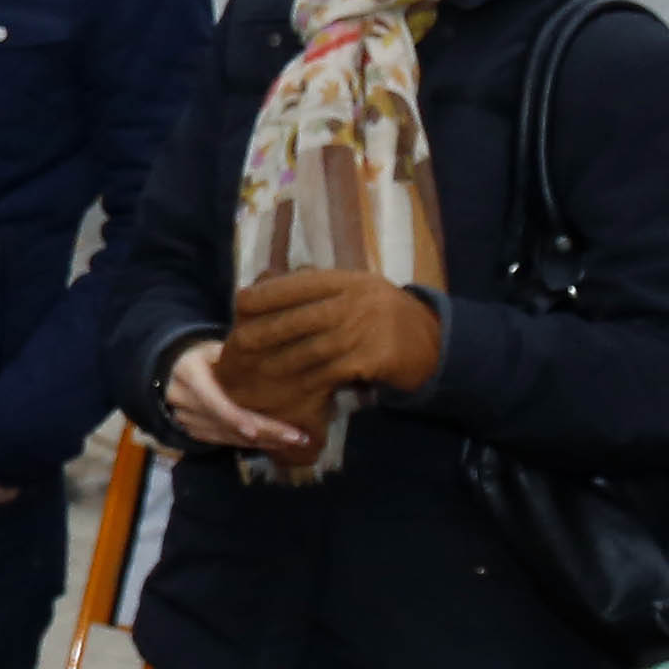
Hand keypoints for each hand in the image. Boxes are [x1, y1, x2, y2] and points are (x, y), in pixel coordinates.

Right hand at [158, 332, 309, 457]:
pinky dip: (248, 444)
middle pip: (226, 423)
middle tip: (298, 437)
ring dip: (261, 441)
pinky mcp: (193, 430)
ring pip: (227, 436)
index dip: (237, 419)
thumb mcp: (214, 347)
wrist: (171, 368)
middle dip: (264, 433)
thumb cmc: (200, 354)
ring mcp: (186, 419)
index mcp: (189, 375)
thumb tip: (273, 361)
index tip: (260, 431)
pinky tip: (272, 442)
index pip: (214, 402)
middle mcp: (184, 400)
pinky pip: (223, 441)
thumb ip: (236, 356)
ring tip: (294, 440)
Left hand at [229, 266, 443, 412]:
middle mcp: (356, 302)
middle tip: (236, 344)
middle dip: (263, 333)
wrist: (432, 343)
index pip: (297, 285)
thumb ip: (319, 288)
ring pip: (309, 350)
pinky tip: (286, 387)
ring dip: (278, 363)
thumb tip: (265, 282)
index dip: (265, 295)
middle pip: (296, 319)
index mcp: (349, 281)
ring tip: (253, 370)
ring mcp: (366, 331)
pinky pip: (329, 373)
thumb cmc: (381, 315)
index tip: (239, 304)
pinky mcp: (373, 360)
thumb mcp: (356, 290)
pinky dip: (304, 382)